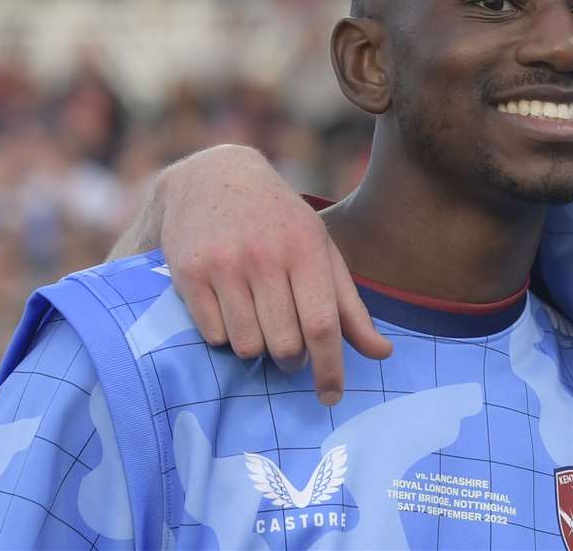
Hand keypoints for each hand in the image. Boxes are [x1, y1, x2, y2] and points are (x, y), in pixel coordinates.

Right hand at [156, 145, 392, 403]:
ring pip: (247, 346)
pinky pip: (212, 335)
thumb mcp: (321, 250)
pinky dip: (224, 335)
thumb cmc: (279, 221)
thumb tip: (383, 354)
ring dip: (257, 348)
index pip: (322, 325)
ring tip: (259, 322)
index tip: (332, 396)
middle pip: (284, 344)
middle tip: (291, 350)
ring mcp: (225, 265)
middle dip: (292, 359)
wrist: (214, 176)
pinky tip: (229, 308)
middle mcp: (265, 257)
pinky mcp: (189, 273)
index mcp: (306, 249)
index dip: (330, 368)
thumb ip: (350, 306)